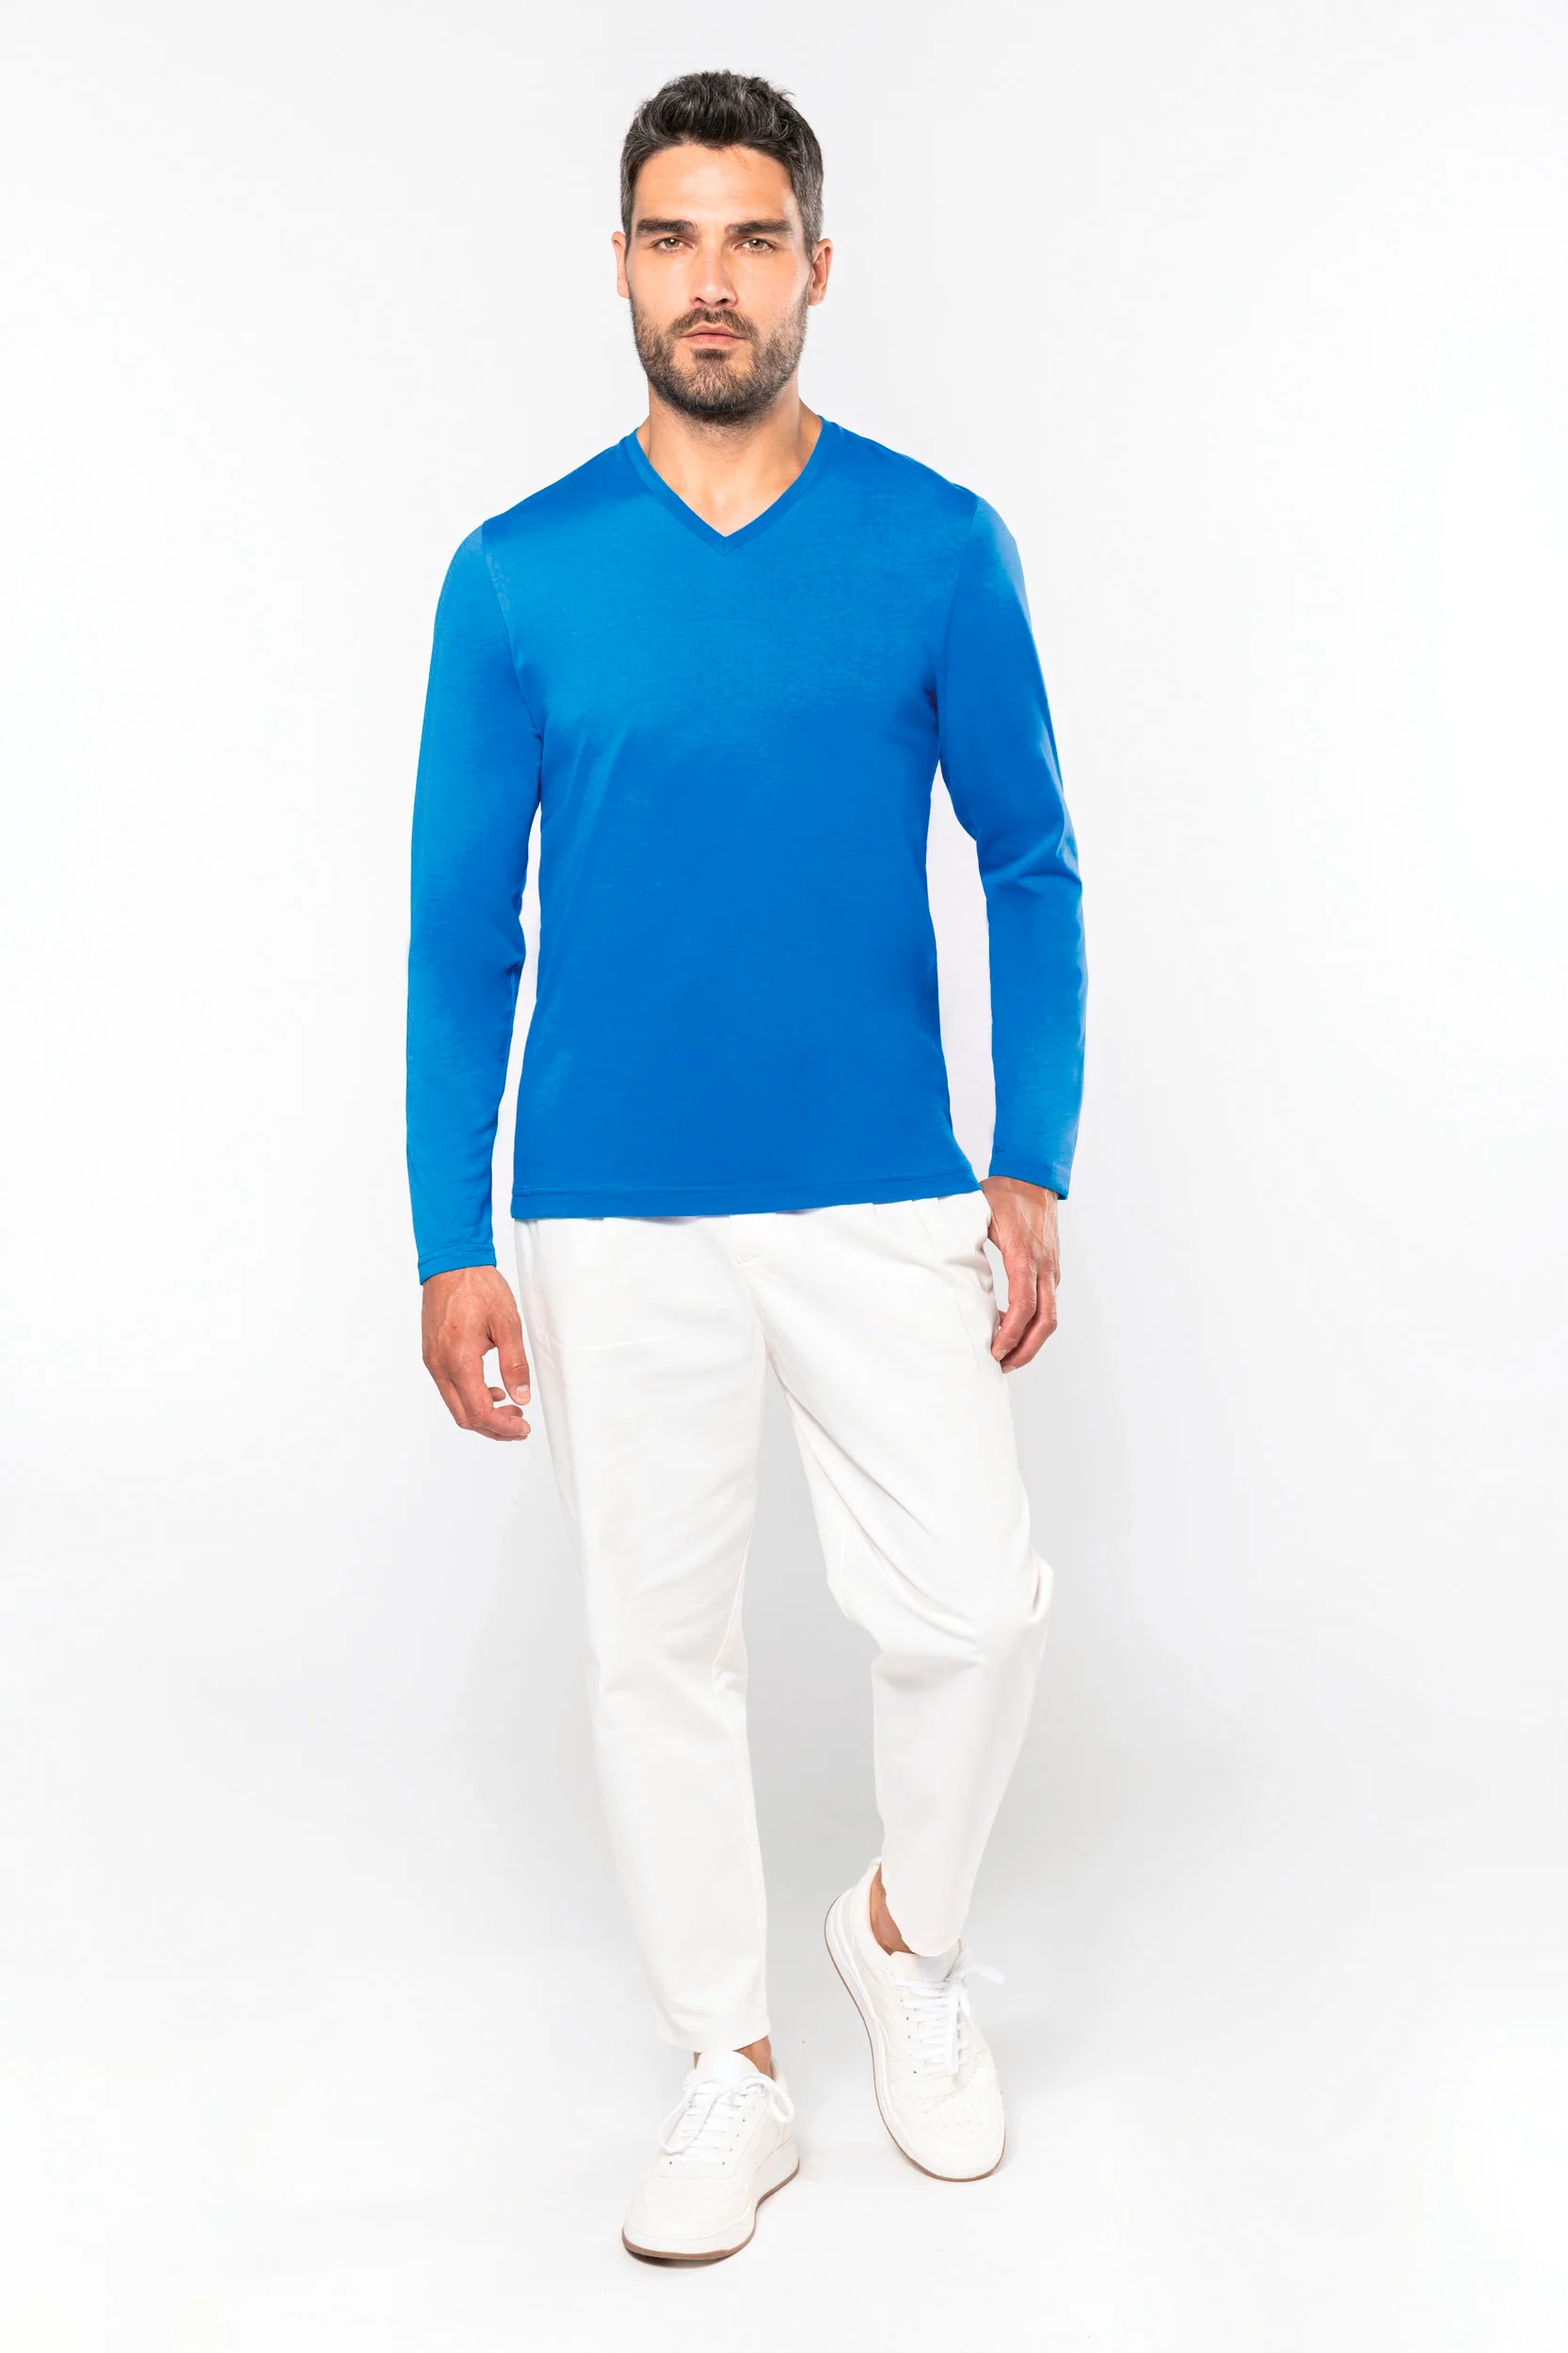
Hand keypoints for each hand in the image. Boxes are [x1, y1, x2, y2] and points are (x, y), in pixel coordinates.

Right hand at [420, 1265, 531, 1439]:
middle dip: (494, 1427)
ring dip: (482, 1413)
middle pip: (464, 1417)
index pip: (479, 1412)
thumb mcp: (508, 1324)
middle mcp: (440, 1366)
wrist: (451, 1263)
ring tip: (510, 1407)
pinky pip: (449, 1388)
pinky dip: (470, 1397)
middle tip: (519, 1423)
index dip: (503, 1427)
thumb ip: (515, 1364)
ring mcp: (433, 1361)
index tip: (522, 1428)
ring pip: (455, 1405)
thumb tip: (520, 1396)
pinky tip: (491, 1389)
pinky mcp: (432, 1355)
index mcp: (459, 1359)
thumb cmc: (478, 1287)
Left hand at [979, 1178, 1060, 1370]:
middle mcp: (1044, 1267)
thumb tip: (937, 1265)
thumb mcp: (978, 1215)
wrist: (1033, 1177)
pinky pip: (1046, 1305)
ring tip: (1005, 1356)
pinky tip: (1008, 1327)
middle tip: (1002, 1366)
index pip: (1024, 1305)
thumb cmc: (1004, 1194)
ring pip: (1049, 1316)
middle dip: (1025, 1350)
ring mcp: (1050, 1270)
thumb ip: (962, 1243)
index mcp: (1024, 1256)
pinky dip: (1031, 1323)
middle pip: (1045, 1321)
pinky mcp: (1050, 1270)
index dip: (1011, 1333)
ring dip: (1029, 1340)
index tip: (995, 1352)